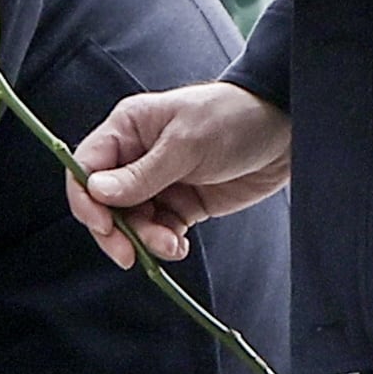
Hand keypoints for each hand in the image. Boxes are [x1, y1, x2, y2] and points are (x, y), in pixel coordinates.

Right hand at [68, 79, 295, 266]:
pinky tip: (180, 246)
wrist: (286, 130)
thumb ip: (141, 174)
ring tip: (170, 246)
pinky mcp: (181, 203)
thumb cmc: (232, 118)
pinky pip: (160, 230)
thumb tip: (97, 193)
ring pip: (132, 221)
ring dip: (145, 240)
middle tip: (129, 254)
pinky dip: (165, 243)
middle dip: (115, 231)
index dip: (86, 199)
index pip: (86, 166)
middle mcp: (136, 156)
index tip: (103, 225)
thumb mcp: (185, 144)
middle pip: (104, 202)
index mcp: (128, 129)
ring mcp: (158, 181)